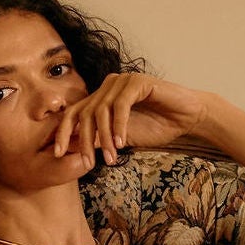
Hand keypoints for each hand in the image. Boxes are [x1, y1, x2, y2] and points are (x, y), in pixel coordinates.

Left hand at [51, 71, 214, 165]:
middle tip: (88, 163)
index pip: (73, 112)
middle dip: (84, 140)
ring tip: (111, 157)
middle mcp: (108, 86)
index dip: (63, 133)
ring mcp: (122, 81)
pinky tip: (121, 143)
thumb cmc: (157, 127)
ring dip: (104, 137)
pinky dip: (119, 125)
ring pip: (101, 110)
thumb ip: (100, 140)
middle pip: (84, 113)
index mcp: (101, 97)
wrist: (187, 119)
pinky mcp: (138, 81)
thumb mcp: (121, 138)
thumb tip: (73, 153)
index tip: (57, 154)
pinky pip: (121, 105)